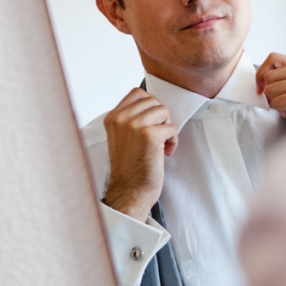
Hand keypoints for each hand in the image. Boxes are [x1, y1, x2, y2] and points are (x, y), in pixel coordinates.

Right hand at [102, 88, 177, 222]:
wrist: (129, 192)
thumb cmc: (130, 167)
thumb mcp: (121, 137)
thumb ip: (130, 119)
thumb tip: (152, 104)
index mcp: (112, 117)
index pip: (137, 93)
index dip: (150, 105)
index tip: (152, 122)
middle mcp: (120, 119)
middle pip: (153, 100)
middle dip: (161, 117)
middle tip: (158, 136)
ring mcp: (134, 125)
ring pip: (164, 111)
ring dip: (167, 128)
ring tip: (161, 144)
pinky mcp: (149, 135)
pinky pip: (171, 128)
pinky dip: (173, 141)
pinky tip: (164, 153)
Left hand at [256, 52, 285, 130]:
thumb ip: (283, 79)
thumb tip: (260, 79)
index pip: (274, 58)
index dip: (261, 72)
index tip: (260, 86)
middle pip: (269, 75)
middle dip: (270, 93)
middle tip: (284, 102)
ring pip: (270, 89)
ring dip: (276, 103)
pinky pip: (277, 102)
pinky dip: (281, 111)